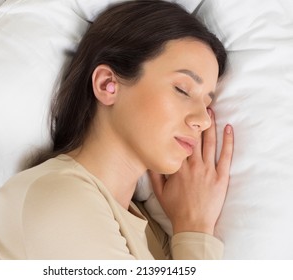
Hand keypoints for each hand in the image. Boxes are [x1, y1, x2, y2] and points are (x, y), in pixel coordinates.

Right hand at [149, 109, 233, 235]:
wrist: (193, 225)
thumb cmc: (176, 208)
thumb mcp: (159, 192)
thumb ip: (154, 173)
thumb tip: (150, 157)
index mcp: (178, 167)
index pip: (179, 142)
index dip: (180, 127)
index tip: (180, 114)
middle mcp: (193, 165)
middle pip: (195, 138)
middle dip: (196, 121)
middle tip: (198, 106)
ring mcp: (208, 170)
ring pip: (210, 143)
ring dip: (211, 127)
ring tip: (211, 111)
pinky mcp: (221, 177)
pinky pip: (226, 156)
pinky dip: (228, 142)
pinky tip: (229, 128)